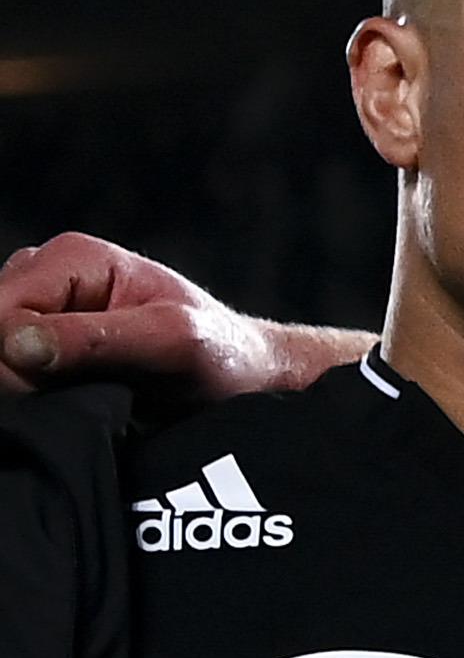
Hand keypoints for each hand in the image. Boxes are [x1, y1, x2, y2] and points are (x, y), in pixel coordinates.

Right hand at [0, 234, 340, 404]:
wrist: (245, 380)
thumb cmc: (221, 354)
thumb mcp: (172, 343)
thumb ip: (97, 341)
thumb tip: (15, 346)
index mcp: (73, 256)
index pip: (0, 310)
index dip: (12, 358)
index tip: (48, 390)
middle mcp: (45, 275)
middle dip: (17, 372)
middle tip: (76, 397)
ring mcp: (38, 309)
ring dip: (24, 384)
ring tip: (81, 398)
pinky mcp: (40, 343)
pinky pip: (9, 368)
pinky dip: (28, 390)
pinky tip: (64, 401)